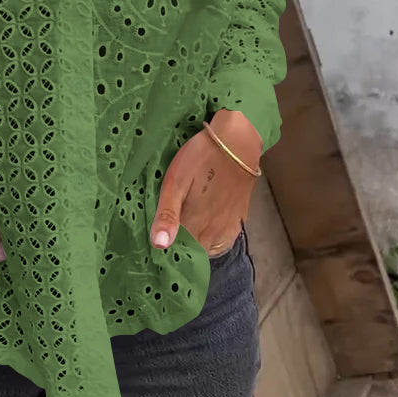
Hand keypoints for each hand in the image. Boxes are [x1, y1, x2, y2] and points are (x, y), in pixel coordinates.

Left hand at [150, 111, 261, 255]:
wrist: (237, 143)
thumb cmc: (200, 159)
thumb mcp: (175, 183)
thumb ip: (167, 215)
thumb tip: (159, 246)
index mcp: (195, 225)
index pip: (179, 253)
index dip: (167, 250)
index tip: (160, 241)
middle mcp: (214, 232)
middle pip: (195, 253)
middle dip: (181, 250)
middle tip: (169, 234)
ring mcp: (228, 227)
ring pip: (209, 249)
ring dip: (196, 246)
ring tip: (184, 232)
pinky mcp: (238, 220)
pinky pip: (223, 241)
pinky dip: (212, 240)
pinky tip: (203, 227)